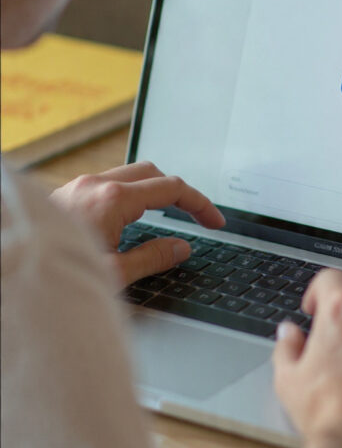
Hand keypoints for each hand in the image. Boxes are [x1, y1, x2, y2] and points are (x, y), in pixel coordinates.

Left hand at [50, 160, 224, 287]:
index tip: (215, 222)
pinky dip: (130, 196)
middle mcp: (97, 184)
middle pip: (153, 173)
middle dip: (179, 193)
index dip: (200, 205)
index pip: (172, 189)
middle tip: (195, 218)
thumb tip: (181, 248)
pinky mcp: (68, 194)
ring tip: (167, 220)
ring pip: (130, 176)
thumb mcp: (115, 274)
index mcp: (114, 199)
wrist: (13, 267)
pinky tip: (131, 222)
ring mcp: (80, 186)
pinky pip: (109, 184)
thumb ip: (153, 257)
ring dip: (153, 193)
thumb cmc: (55, 273)